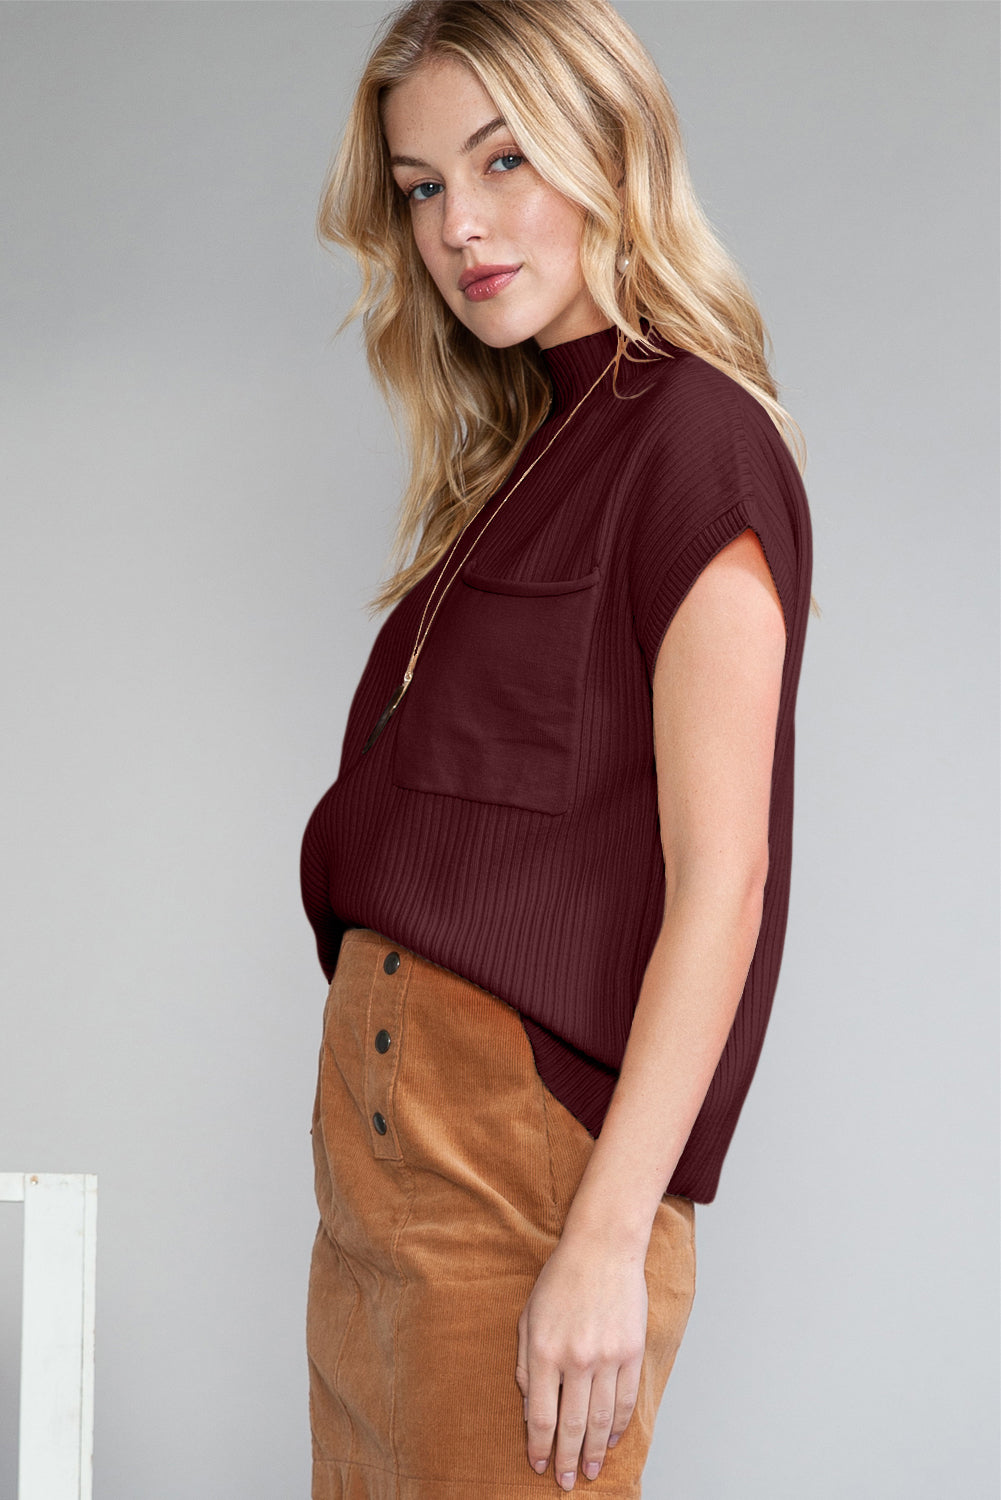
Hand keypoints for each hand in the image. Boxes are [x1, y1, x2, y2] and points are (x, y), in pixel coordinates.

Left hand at [515, 1231, 647, 1489]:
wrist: (602, 1248)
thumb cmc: (560, 1280)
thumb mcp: (527, 1318)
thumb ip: (526, 1365)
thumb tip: (530, 1409)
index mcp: (545, 1351)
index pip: (541, 1416)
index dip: (539, 1446)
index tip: (538, 1465)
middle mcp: (576, 1359)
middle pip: (572, 1425)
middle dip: (567, 1459)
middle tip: (565, 1482)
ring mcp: (608, 1357)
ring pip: (601, 1419)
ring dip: (593, 1451)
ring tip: (588, 1470)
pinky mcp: (632, 1352)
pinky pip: (626, 1399)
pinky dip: (618, 1425)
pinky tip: (610, 1440)